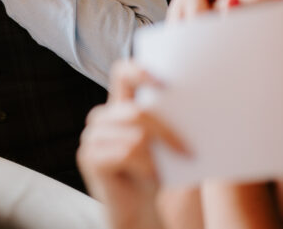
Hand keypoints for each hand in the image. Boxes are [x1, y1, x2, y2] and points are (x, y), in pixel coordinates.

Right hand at [78, 61, 186, 228]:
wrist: (137, 211)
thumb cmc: (154, 174)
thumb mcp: (162, 145)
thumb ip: (165, 123)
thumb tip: (192, 108)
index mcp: (118, 107)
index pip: (122, 73)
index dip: (140, 71)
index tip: (164, 83)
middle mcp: (100, 117)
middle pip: (138, 111)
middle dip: (167, 132)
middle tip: (189, 150)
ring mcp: (91, 136)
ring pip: (136, 135)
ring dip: (158, 155)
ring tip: (165, 169)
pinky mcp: (89, 157)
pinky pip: (127, 153)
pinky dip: (146, 167)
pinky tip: (151, 178)